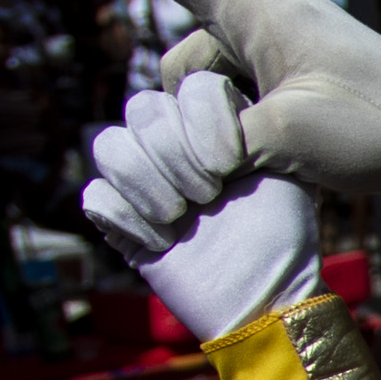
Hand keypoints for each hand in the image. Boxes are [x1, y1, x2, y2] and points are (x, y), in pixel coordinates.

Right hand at [64, 0, 380, 199]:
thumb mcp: (287, 138)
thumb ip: (222, 142)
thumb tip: (194, 159)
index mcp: (263, 12)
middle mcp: (273, 19)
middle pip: (186, 58)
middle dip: (189, 109)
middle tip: (234, 157)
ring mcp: (293, 51)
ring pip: (213, 87)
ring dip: (219, 129)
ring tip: (270, 161)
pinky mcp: (309, 82)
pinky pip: (248, 100)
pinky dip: (246, 133)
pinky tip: (274, 164)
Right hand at [80, 70, 319, 340]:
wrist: (266, 296)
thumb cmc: (284, 233)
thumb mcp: (285, 167)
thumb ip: (252, 121)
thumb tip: (210, 95)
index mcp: (220, 120)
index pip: (189, 83)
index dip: (203, 118)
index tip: (233, 163)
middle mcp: (178, 141)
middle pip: (143, 109)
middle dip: (175, 154)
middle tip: (209, 196)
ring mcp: (146, 178)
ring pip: (108, 144)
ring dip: (145, 183)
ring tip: (180, 218)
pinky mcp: (122, 217)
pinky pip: (94, 195)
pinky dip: (125, 218)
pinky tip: (162, 243)